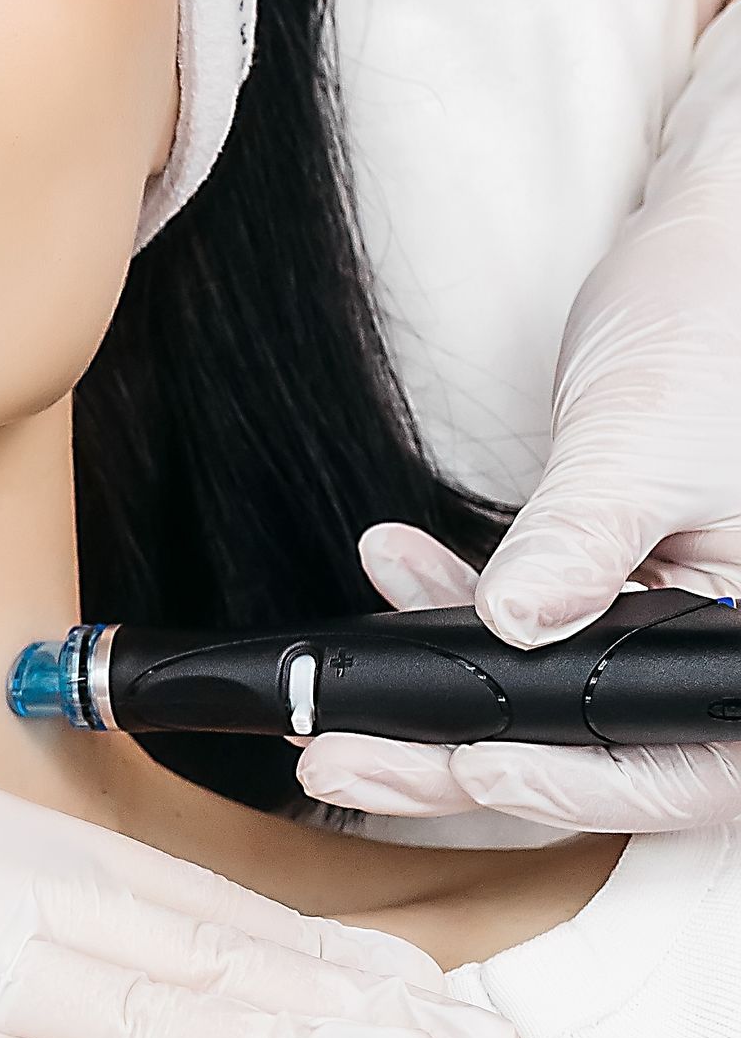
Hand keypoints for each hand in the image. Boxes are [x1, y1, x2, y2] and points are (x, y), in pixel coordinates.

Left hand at [298, 3, 740, 837]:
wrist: (703, 255)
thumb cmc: (710, 323)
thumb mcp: (644, 435)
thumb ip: (581, 540)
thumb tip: (515, 625)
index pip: (686, 764)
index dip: (580, 782)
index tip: (476, 768)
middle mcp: (725, 653)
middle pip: (603, 755)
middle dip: (467, 764)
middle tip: (345, 762)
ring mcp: (672, 627)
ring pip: (552, 712)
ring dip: (442, 703)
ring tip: (334, 709)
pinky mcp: (618, 597)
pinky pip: (533, 645)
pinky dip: (458, 623)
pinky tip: (395, 576)